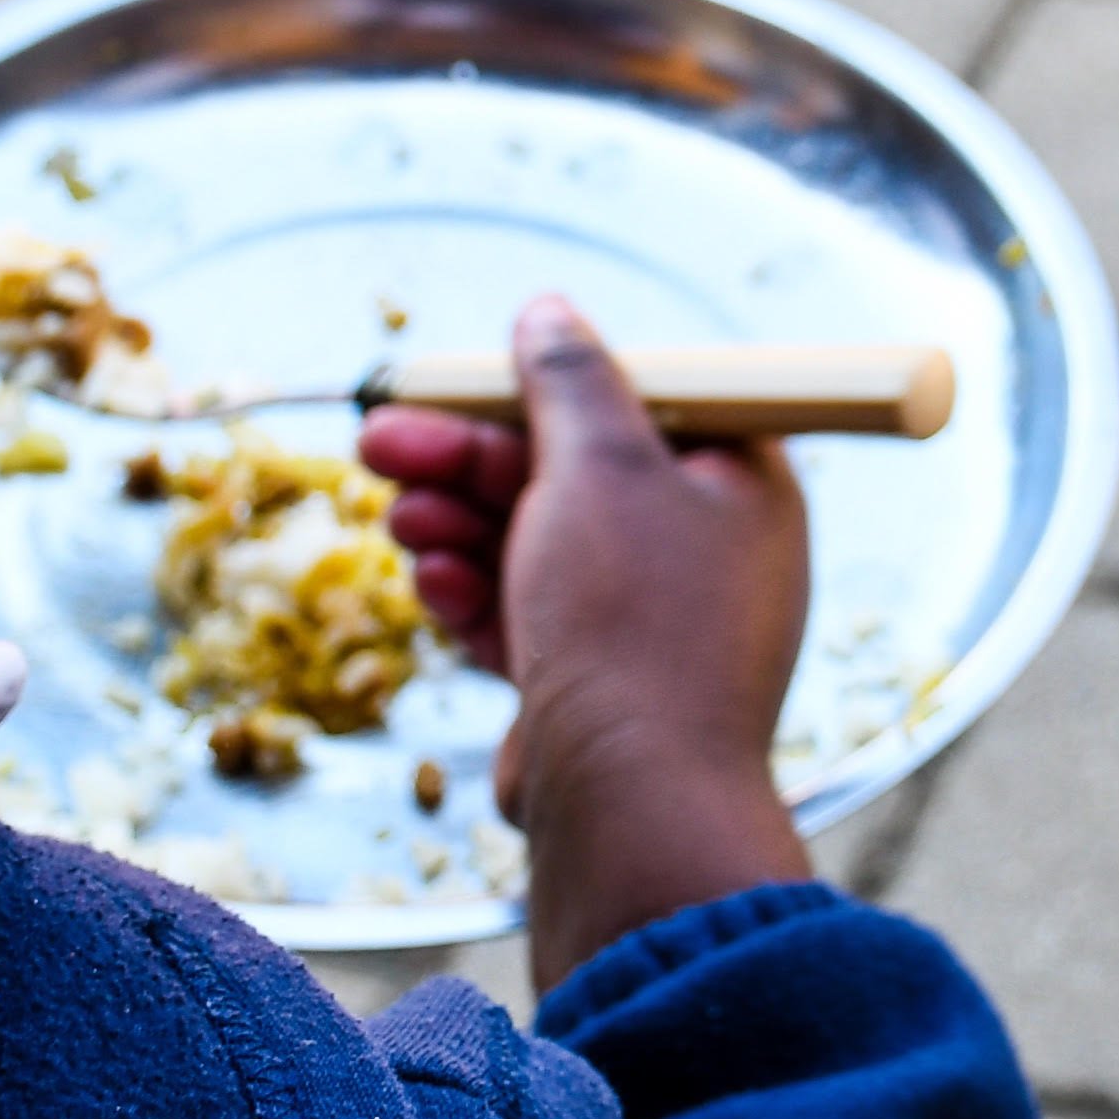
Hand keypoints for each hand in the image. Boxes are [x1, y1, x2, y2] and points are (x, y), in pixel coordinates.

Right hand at [360, 295, 813, 988]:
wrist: (631, 806)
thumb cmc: (635, 620)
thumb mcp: (600, 463)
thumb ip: (570, 378)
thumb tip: (549, 313)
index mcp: (740, 486)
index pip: (639, 401)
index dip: (543, 383)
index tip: (463, 378)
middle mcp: (706, 553)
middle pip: (571, 471)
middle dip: (468, 455)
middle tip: (378, 437)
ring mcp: (652, 626)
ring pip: (537, 543)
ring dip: (460, 521)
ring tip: (403, 520)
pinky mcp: (600, 686)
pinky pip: (529, 615)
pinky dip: (478, 595)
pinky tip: (435, 588)